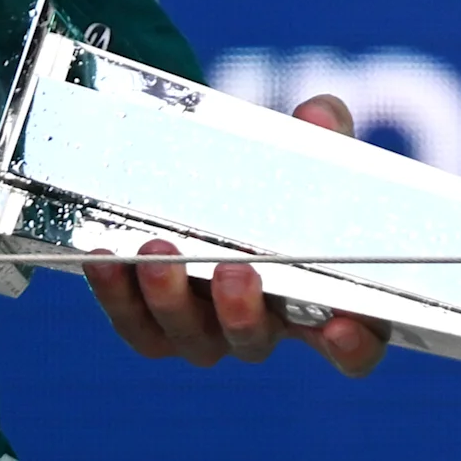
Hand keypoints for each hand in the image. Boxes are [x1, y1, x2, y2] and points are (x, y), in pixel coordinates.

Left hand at [80, 94, 388, 378]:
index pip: (355, 345)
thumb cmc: (274, 176)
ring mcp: (206, 329)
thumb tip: (318, 115)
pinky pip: (135, 324)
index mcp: (320, 298)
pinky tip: (106, 257)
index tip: (341, 327)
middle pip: (256, 342)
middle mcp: (263, 324)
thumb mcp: (305, 150)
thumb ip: (323, 134)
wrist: (206, 176)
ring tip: (158, 246)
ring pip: (191, 338)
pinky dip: (118, 295)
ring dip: (171, 299)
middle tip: (233, 270)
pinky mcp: (153, 324)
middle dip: (242, 313)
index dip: (353, 345)